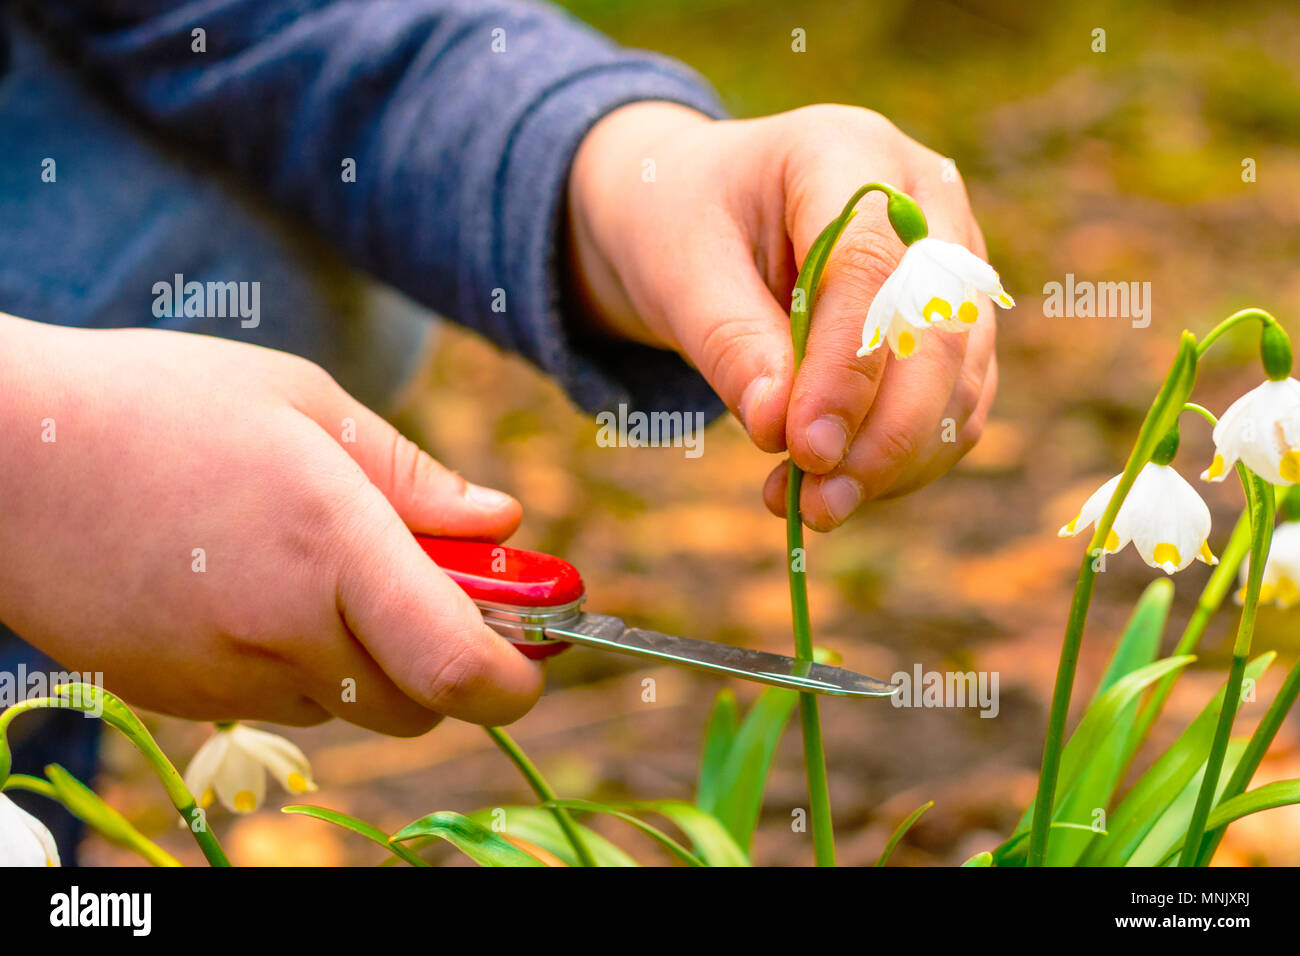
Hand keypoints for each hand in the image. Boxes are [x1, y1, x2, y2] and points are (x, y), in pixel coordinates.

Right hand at [0, 315, 540, 733]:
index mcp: (331, 547)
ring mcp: (222, 677)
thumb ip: (415, 476)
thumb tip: (503, 521)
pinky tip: (257, 588)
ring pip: (349, 706)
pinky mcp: (177, 697)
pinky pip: (278, 703)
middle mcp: (282, 631)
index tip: (540, 652)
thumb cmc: (158, 403)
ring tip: (323, 565)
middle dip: (453, 664)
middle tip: (439, 588)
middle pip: (418, 706)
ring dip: (373, 658)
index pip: (459, 666)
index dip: (518, 677)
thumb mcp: (305, 403)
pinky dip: (302, 664)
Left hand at [567, 102, 997, 529]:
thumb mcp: (679, 271)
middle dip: (886, 431)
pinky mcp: (952, 321)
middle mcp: (922, 197)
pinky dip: (906, 459)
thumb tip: (783, 432)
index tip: (807, 450)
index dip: (848, 367)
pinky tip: (839, 488)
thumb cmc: (681, 225)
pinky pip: (955, 403)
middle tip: (818, 504)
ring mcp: (951, 259)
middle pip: (939, 326)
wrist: (697, 213)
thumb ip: (731, 343)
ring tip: (812, 508)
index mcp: (847, 150)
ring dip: (898, 459)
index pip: (875, 265)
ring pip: (959, 376)